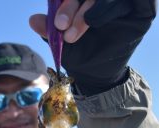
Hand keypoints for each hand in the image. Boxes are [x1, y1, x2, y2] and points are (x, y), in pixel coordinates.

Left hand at [30, 0, 156, 95]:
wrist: (96, 76)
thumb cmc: (80, 58)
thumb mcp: (62, 45)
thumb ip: (50, 31)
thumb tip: (32, 20)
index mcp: (81, 4)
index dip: (64, 3)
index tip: (56, 21)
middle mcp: (99, 2)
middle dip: (71, 6)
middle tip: (61, 26)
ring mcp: (120, 5)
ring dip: (91, 10)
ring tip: (79, 30)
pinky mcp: (139, 13)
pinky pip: (137, 2)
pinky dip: (119, 6)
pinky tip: (100, 19)